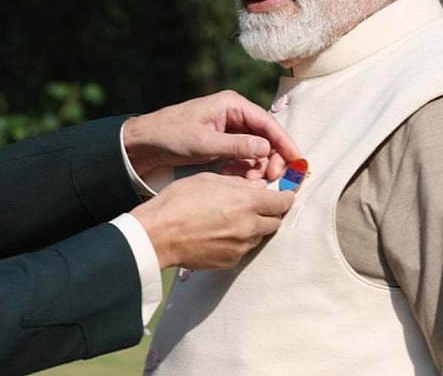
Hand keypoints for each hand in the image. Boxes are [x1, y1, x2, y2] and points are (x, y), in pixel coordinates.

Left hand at [122, 90, 298, 179]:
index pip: (267, 122)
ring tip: (251, 182)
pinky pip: (244, 155)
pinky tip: (235, 178)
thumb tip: (266, 149)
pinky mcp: (224, 142)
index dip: (284, 142)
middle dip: (271, 158)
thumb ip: (236, 146)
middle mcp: (234, 113)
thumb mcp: (204, 142)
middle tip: (271, 179)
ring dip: (257, 166)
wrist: (146, 142)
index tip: (296, 161)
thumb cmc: (171, 134)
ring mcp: (230, 128)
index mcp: (232, 105)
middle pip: (266, 136)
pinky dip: (244, 168)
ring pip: (257, 148)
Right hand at [130, 173, 293, 269]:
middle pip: (275, 222)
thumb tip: (258, 187)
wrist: (157, 234)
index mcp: (246, 203)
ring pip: (259, 236)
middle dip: (270, 213)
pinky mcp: (229, 261)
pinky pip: (242, 249)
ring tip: (231, 219)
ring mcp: (240, 247)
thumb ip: (238, 183)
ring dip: (253, 228)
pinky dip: (238, 241)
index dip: (285, 197)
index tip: (283, 196)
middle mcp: (249, 227)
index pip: (282, 203)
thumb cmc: (178, 202)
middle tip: (255, 206)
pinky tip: (219, 233)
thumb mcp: (208, 180)